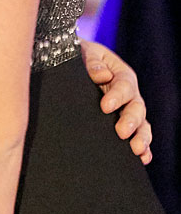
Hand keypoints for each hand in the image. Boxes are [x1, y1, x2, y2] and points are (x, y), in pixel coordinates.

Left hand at [79, 39, 152, 162]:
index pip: (124, 85)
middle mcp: (128, 95)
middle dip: (131, 121)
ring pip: (141, 125)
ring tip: (136, 150)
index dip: (117, 96)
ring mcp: (127, 111)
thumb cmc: (77, 57)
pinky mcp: (122, 126)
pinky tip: (142, 159)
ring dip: (141, 137)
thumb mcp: (83, 54)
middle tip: (122, 132)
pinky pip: (136, 137)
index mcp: (120, 74)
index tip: (105, 107)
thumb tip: (103, 75)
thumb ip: (92, 62)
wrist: (69, 67)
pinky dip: (143, 148)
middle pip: (136, 107)